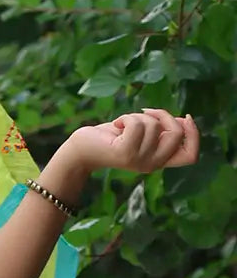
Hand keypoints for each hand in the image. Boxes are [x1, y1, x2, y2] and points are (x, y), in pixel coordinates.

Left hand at [69, 109, 199, 174]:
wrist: (83, 150)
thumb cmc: (113, 138)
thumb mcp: (143, 133)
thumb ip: (162, 129)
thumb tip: (184, 120)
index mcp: (160, 160)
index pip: (191, 156)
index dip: (194, 135)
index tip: (185, 117)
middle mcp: (152, 165)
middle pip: (177, 135)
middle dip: (164, 115)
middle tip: (145, 113)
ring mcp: (140, 161)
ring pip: (154, 125)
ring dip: (137, 116)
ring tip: (123, 124)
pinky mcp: (126, 153)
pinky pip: (137, 124)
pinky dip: (126, 117)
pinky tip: (116, 126)